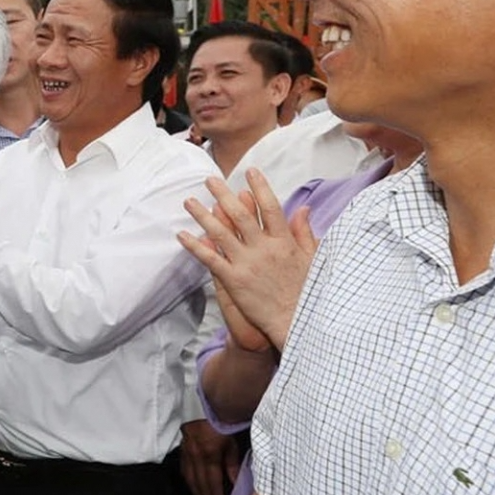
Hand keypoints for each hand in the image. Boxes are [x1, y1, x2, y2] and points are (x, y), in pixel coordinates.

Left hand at [177, 168, 315, 351]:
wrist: (296, 322)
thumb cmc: (307, 293)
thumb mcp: (313, 260)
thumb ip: (305, 233)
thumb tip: (304, 208)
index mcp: (284, 242)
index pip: (270, 207)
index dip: (260, 188)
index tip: (250, 172)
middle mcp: (263, 248)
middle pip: (240, 215)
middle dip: (223, 195)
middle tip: (210, 180)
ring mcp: (246, 263)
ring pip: (220, 233)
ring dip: (202, 215)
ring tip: (189, 201)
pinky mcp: (233, 280)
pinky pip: (210, 259)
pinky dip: (195, 246)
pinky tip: (182, 235)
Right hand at [179, 419, 240, 494]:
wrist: (205, 405)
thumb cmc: (223, 423)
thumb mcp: (232, 442)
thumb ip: (232, 463)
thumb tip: (234, 482)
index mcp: (209, 454)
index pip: (212, 481)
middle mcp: (195, 455)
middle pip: (199, 482)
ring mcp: (186, 451)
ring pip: (189, 476)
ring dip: (195, 491)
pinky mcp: (182, 447)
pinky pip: (183, 467)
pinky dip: (188, 479)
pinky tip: (191, 484)